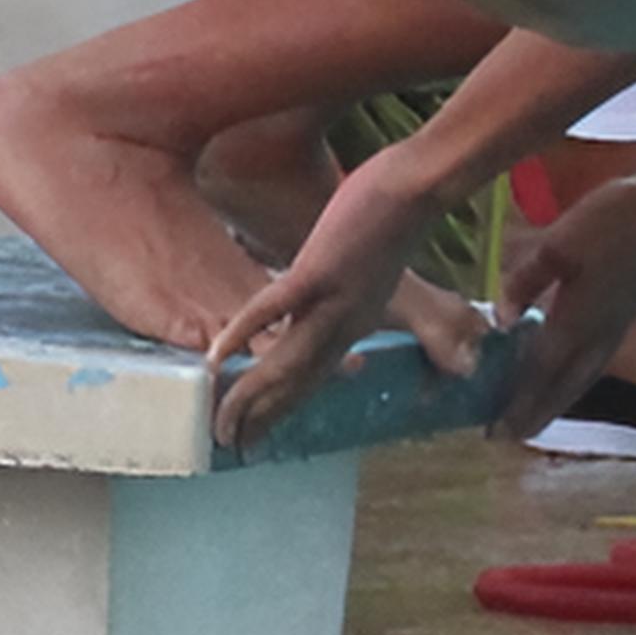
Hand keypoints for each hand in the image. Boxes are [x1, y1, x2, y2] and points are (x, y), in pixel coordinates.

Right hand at [205, 146, 461, 453]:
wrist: (417, 187)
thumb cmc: (396, 218)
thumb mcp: (382, 270)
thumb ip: (369, 301)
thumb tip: (391, 337)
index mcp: (353, 324)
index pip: (312, 377)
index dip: (282, 409)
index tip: (256, 433)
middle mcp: (343, 324)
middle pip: (295, 382)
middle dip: (261, 416)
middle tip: (229, 447)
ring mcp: (331, 300)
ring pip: (284, 360)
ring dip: (251, 395)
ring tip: (222, 424)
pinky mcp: (319, 271)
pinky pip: (273, 309)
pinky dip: (244, 334)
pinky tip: (218, 356)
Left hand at [485, 158, 635, 443]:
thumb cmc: (617, 221)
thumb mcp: (557, 244)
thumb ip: (526, 282)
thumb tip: (500, 319)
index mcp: (576, 322)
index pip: (539, 376)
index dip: (515, 405)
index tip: (494, 432)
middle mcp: (598, 337)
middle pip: (561, 388)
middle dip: (533, 414)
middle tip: (506, 436)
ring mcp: (616, 329)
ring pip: (579, 379)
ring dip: (553, 402)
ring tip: (531, 416)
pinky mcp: (627, 317)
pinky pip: (592, 364)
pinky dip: (571, 381)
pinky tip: (565, 376)